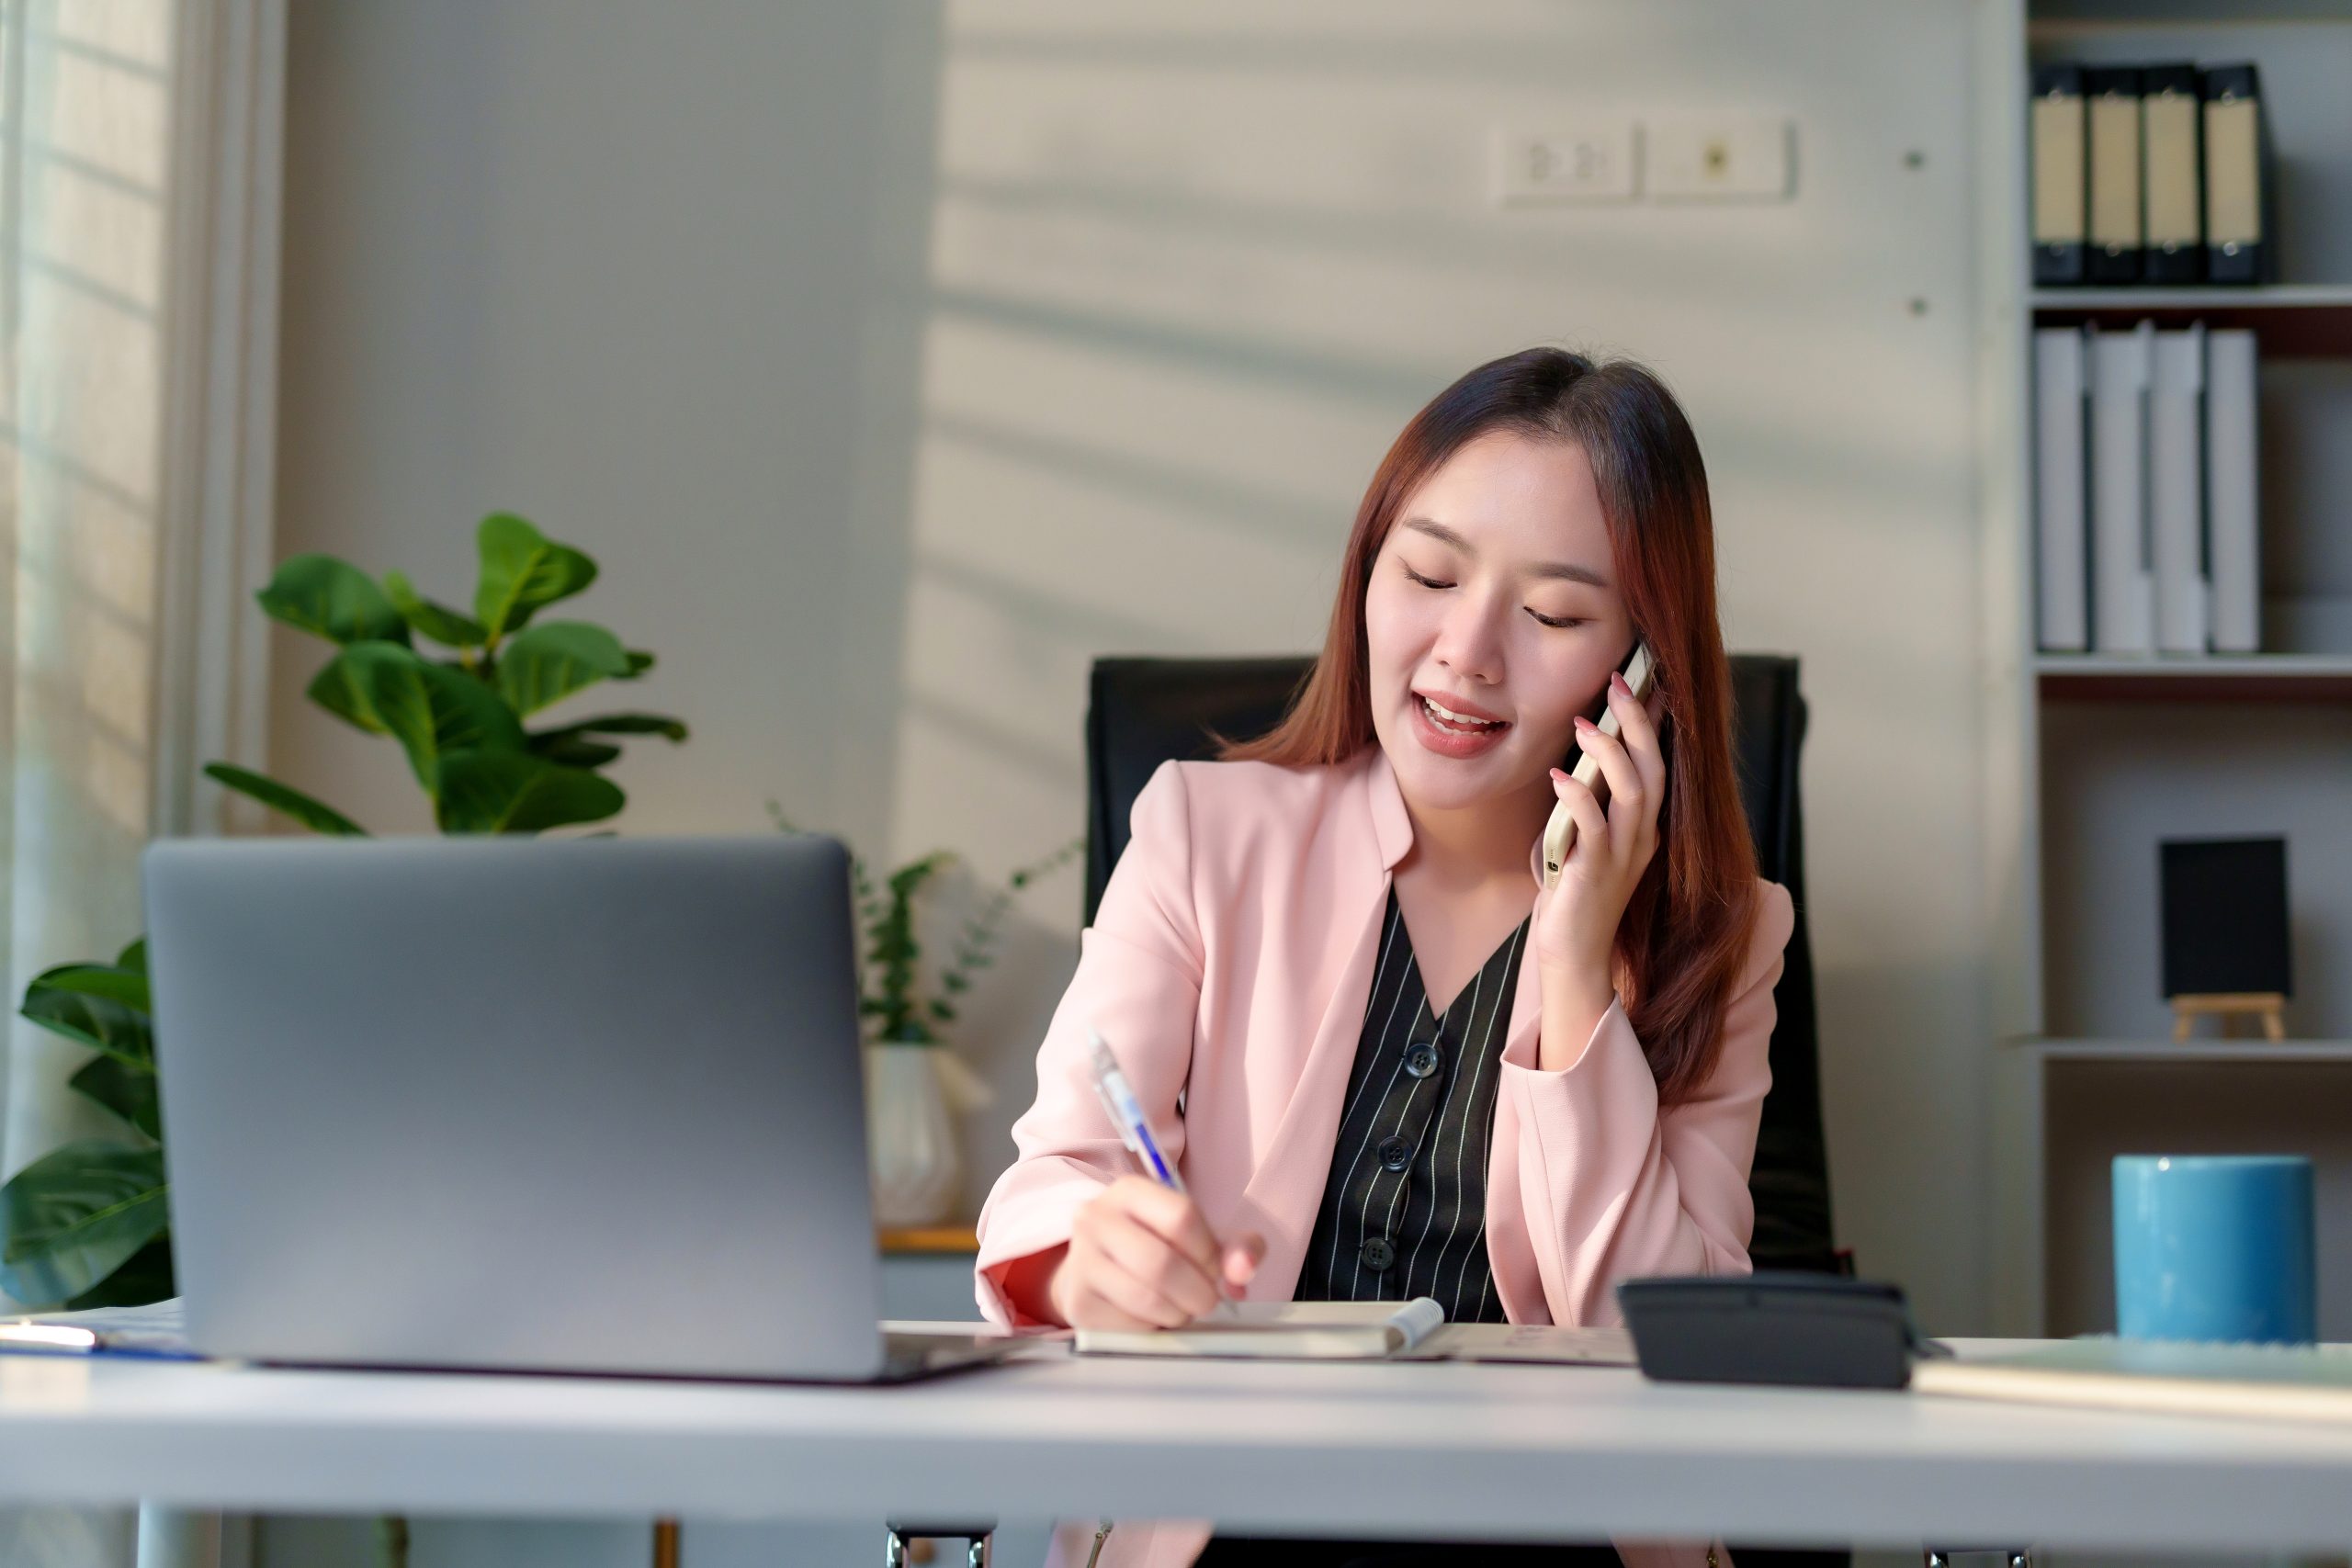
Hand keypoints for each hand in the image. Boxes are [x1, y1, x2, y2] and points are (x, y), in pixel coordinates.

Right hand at [1045, 1175, 1265, 1329]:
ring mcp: (1081, 1260)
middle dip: (1198, 1292)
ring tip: (1181, 1309)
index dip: (1209, 1252)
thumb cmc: (1158, 1247)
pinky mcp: (1078, 1301)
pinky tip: (1153, 1318)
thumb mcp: (1199, 1236)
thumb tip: (1243, 1270)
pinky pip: (1128, 1325)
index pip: (1181, 1217)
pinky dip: (1152, 1329)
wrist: (1100, 1269)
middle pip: (1161, 1262)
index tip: (1216, 1270)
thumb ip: (1236, 1247)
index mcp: (1130, 1190)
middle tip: (1206, 1302)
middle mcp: (1096, 1218)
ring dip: (1177, 1314)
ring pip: (1145, 1298)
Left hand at [1532, 670, 1668, 1025]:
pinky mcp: (1595, 874)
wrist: (1574, 955)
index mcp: (1644, 827)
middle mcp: (1642, 837)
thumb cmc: (1574, 894)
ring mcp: (1623, 856)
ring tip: (1584, 725)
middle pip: (1653, 770)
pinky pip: (1593, 829)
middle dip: (1639, 724)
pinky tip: (1559, 777)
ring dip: (1611, 754)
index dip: (1655, 724)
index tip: (1643, 681)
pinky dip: (1577, 798)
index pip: (1658, 765)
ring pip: (1633, 794)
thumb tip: (1577, 762)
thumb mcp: (1585, 840)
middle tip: (1618, 684)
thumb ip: (1589, 805)